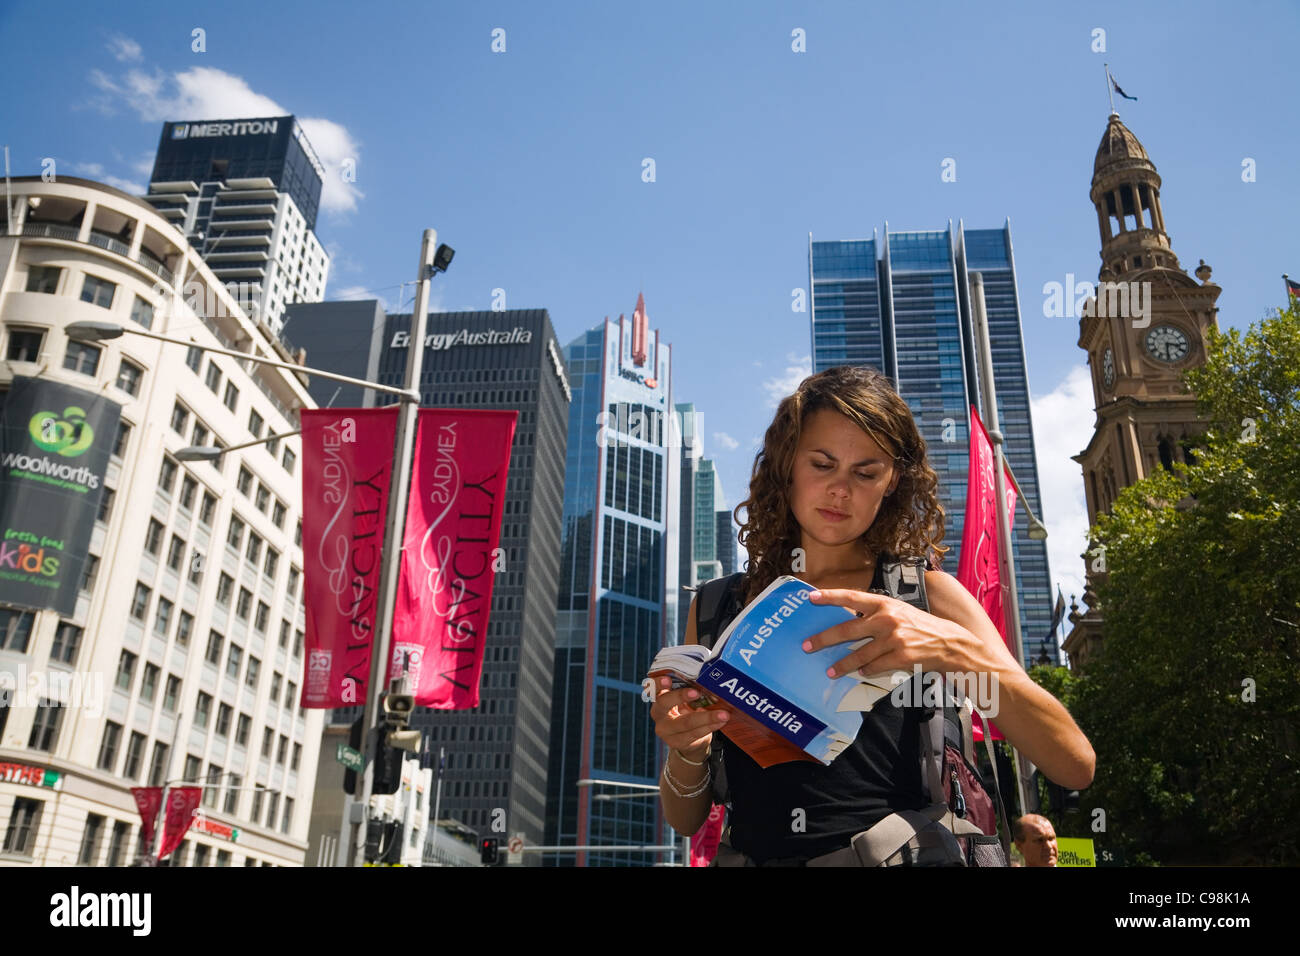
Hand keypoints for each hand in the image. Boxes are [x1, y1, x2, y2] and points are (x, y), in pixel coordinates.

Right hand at [649, 676, 727, 760]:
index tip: (668, 679)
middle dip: (680, 696)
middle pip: (664, 703)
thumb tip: (709, 682)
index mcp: (658, 698)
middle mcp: (658, 714)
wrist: (687, 739)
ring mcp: (666, 731)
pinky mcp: (677, 742)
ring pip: (685, 722)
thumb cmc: (686, 712)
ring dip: (707, 717)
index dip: (658, 684)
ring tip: (723, 714)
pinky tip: (721, 721)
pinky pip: (695, 733)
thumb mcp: (683, 701)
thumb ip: (689, 691)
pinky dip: (710, 726)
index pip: (653, 688)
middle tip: (696, 692)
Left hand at [802, 588, 996, 678]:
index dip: (830, 597)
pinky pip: (874, 667)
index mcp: (885, 603)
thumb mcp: (898, 611)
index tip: (810, 598)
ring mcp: (894, 639)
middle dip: (823, 639)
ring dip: (842, 665)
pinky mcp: (901, 657)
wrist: (950, 642)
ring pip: (858, 654)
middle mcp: (887, 619)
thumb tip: (845, 621)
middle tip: (807, 646)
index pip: (851, 597)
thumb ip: (875, 613)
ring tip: (830, 671)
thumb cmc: (919, 625)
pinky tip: (860, 672)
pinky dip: (865, 670)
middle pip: (846, 629)